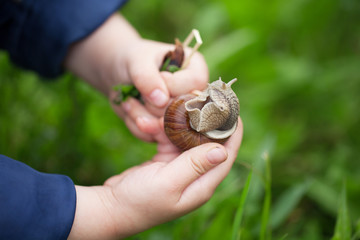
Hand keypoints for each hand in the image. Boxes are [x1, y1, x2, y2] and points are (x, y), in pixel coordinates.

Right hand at [68, 118, 242, 239]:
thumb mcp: (167, 183)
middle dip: (209, 121)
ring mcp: (182, 168)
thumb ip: (194, 166)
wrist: (111, 208)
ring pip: (190, 138)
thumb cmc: (138, 201)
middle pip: (211, 143)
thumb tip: (223, 150)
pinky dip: (166, 129)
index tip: (232, 109)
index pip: (227, 154)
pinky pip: (173, 139)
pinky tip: (157, 119)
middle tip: (206, 98)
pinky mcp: (167, 162)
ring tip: (181, 103)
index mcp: (202, 184)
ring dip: (184, 122)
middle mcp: (196, 176)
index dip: (232, 131)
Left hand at [110, 38, 207, 140]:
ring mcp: (183, 116)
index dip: (171, 86)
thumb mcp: (137, 62)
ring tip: (128, 102)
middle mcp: (194, 95)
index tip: (152, 78)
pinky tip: (131, 112)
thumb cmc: (132, 60)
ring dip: (142, 118)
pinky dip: (138, 128)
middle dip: (153, 106)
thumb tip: (161, 101)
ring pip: (169, 129)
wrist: (118, 75)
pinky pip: (156, 138)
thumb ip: (148, 78)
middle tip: (136, 93)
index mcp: (196, 70)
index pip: (195, 84)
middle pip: (184, 111)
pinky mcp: (170, 130)